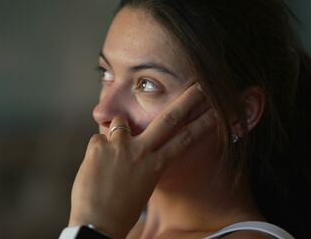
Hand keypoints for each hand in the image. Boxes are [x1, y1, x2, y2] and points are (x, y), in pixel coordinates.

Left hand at [68, 83, 216, 238]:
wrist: (95, 225)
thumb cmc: (120, 210)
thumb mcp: (141, 185)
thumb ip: (141, 161)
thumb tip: (134, 146)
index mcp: (156, 165)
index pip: (185, 139)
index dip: (203, 123)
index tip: (216, 109)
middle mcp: (141, 151)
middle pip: (168, 119)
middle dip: (187, 100)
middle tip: (200, 86)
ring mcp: (119, 145)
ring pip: (120, 122)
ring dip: (117, 132)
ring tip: (110, 155)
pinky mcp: (98, 145)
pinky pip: (98, 138)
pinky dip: (97, 150)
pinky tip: (95, 167)